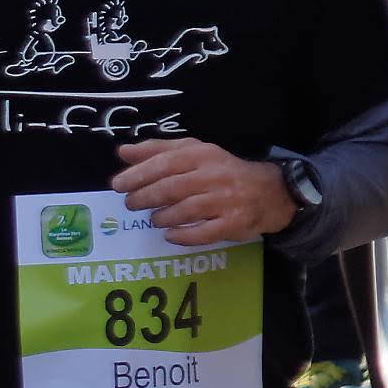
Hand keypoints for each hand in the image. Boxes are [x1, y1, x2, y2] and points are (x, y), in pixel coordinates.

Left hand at [113, 136, 293, 246]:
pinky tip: (170, 234)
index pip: (165, 163)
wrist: (269, 191)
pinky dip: (182, 235)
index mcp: (202, 155)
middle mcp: (214, 176)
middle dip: (145, 197)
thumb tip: (123, 152)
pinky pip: (203, 233)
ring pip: (186, 210)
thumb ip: (157, 151)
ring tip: (152, 219)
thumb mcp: (193, 153)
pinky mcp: (233, 223)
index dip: (138, 174)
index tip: (117, 185)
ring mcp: (225, 201)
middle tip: (130, 204)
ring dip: (162, 217)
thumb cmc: (221, 172)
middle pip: (172, 187)